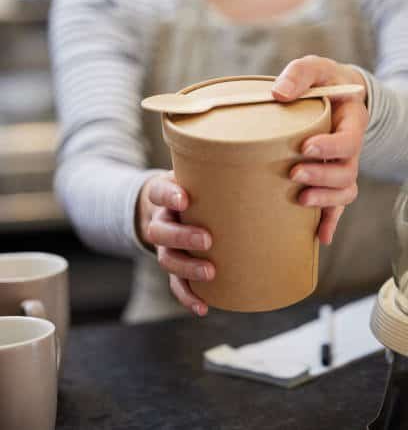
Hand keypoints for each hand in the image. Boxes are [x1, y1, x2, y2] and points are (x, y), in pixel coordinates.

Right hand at [137, 171, 214, 316]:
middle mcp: (162, 219)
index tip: (184, 200)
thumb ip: (227, 172)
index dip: (168, 196)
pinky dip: (187, 295)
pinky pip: (175, 283)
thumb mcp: (204, 175)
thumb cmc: (200, 187)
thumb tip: (280, 176)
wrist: (175, 202)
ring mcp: (166, 245)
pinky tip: (203, 307)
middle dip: (182, 236)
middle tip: (207, 239)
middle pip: (160, 230)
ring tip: (210, 272)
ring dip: (187, 267)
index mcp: (167, 194)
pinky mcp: (175, 263)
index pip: (159, 191)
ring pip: (165, 258)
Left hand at [272, 55, 368, 244]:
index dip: (331, 147)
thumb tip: (278, 93)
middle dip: (323, 176)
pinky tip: (320, 236)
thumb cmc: (321, 81)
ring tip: (300, 200)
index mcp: (350, 121)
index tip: (306, 147)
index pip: (349, 139)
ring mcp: (342, 165)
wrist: (333, 93)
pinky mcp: (329, 177)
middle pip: (348, 171)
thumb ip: (299, 74)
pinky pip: (336, 204)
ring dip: (326, 200)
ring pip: (346, 191)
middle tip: (294, 173)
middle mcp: (350, 147)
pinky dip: (330, 221)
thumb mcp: (313, 67)